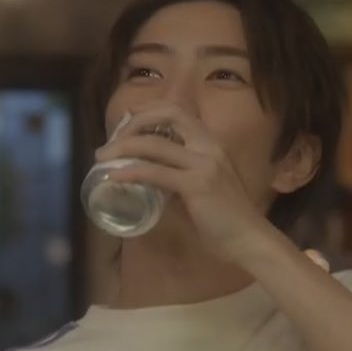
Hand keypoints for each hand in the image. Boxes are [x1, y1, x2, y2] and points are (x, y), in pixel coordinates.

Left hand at [94, 101, 277, 262]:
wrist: (249, 240)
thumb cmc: (225, 219)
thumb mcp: (200, 189)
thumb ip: (176, 180)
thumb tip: (147, 180)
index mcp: (211, 143)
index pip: (178, 111)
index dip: (149, 110)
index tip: (126, 123)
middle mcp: (209, 146)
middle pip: (167, 114)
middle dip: (134, 122)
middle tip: (110, 142)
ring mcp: (204, 163)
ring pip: (155, 143)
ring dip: (123, 147)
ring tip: (102, 158)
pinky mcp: (197, 184)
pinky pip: (155, 172)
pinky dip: (131, 171)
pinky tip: (114, 177)